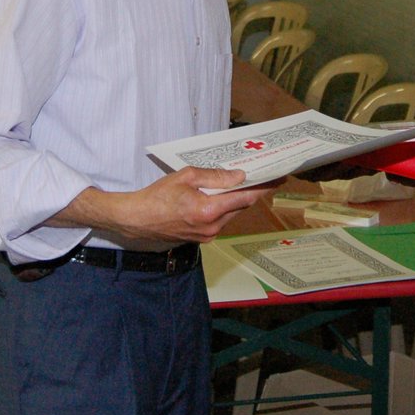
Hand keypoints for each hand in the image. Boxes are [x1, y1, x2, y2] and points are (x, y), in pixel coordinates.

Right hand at [81, 167, 269, 243]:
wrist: (137, 219)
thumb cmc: (157, 196)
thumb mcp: (185, 177)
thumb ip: (214, 177)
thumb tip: (239, 176)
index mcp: (209, 210)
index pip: (245, 197)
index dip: (264, 187)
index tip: (278, 178)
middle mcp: (212, 227)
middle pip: (240, 206)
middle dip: (251, 191)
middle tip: (262, 176)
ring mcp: (207, 235)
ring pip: (230, 214)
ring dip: (236, 200)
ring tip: (240, 183)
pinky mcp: (202, 239)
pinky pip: (220, 221)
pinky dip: (223, 208)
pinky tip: (220, 197)